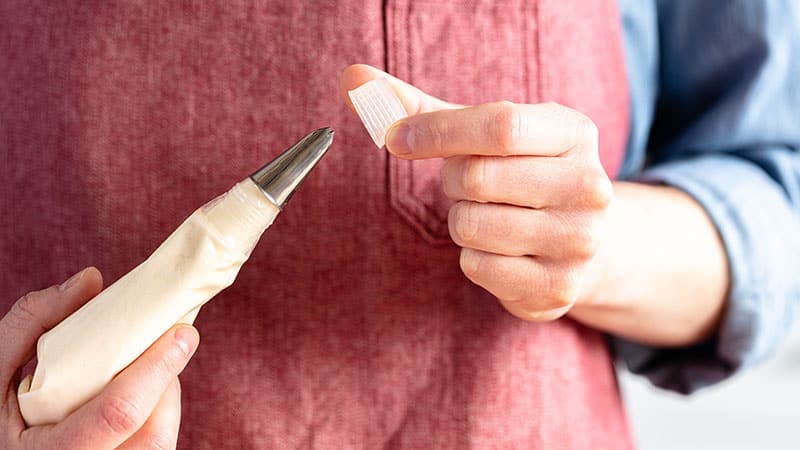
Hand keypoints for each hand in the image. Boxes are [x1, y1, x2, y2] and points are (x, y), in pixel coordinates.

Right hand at [1, 267, 198, 448]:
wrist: (3, 446)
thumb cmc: (0, 407)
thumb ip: (34, 321)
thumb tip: (91, 280)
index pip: (118, 414)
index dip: (156, 369)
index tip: (183, 333)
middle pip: (151, 432)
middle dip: (163, 381)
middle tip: (165, 345)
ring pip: (160, 441)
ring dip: (161, 397)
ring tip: (136, 372)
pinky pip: (156, 445)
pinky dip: (155, 414)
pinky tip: (135, 395)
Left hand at [342, 65, 611, 321]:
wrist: (581, 243)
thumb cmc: (518, 175)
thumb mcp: (481, 134)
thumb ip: (417, 107)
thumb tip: (352, 77)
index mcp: (573, 132)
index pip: (499, 124)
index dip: (436, 132)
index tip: (395, 139)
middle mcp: (588, 185)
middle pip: (477, 178)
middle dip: (451, 182)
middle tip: (466, 185)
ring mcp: (579, 240)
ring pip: (472, 226)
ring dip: (460, 222)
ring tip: (487, 216)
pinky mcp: (559, 287)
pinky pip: (479, 267)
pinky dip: (472, 259)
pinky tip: (498, 250)